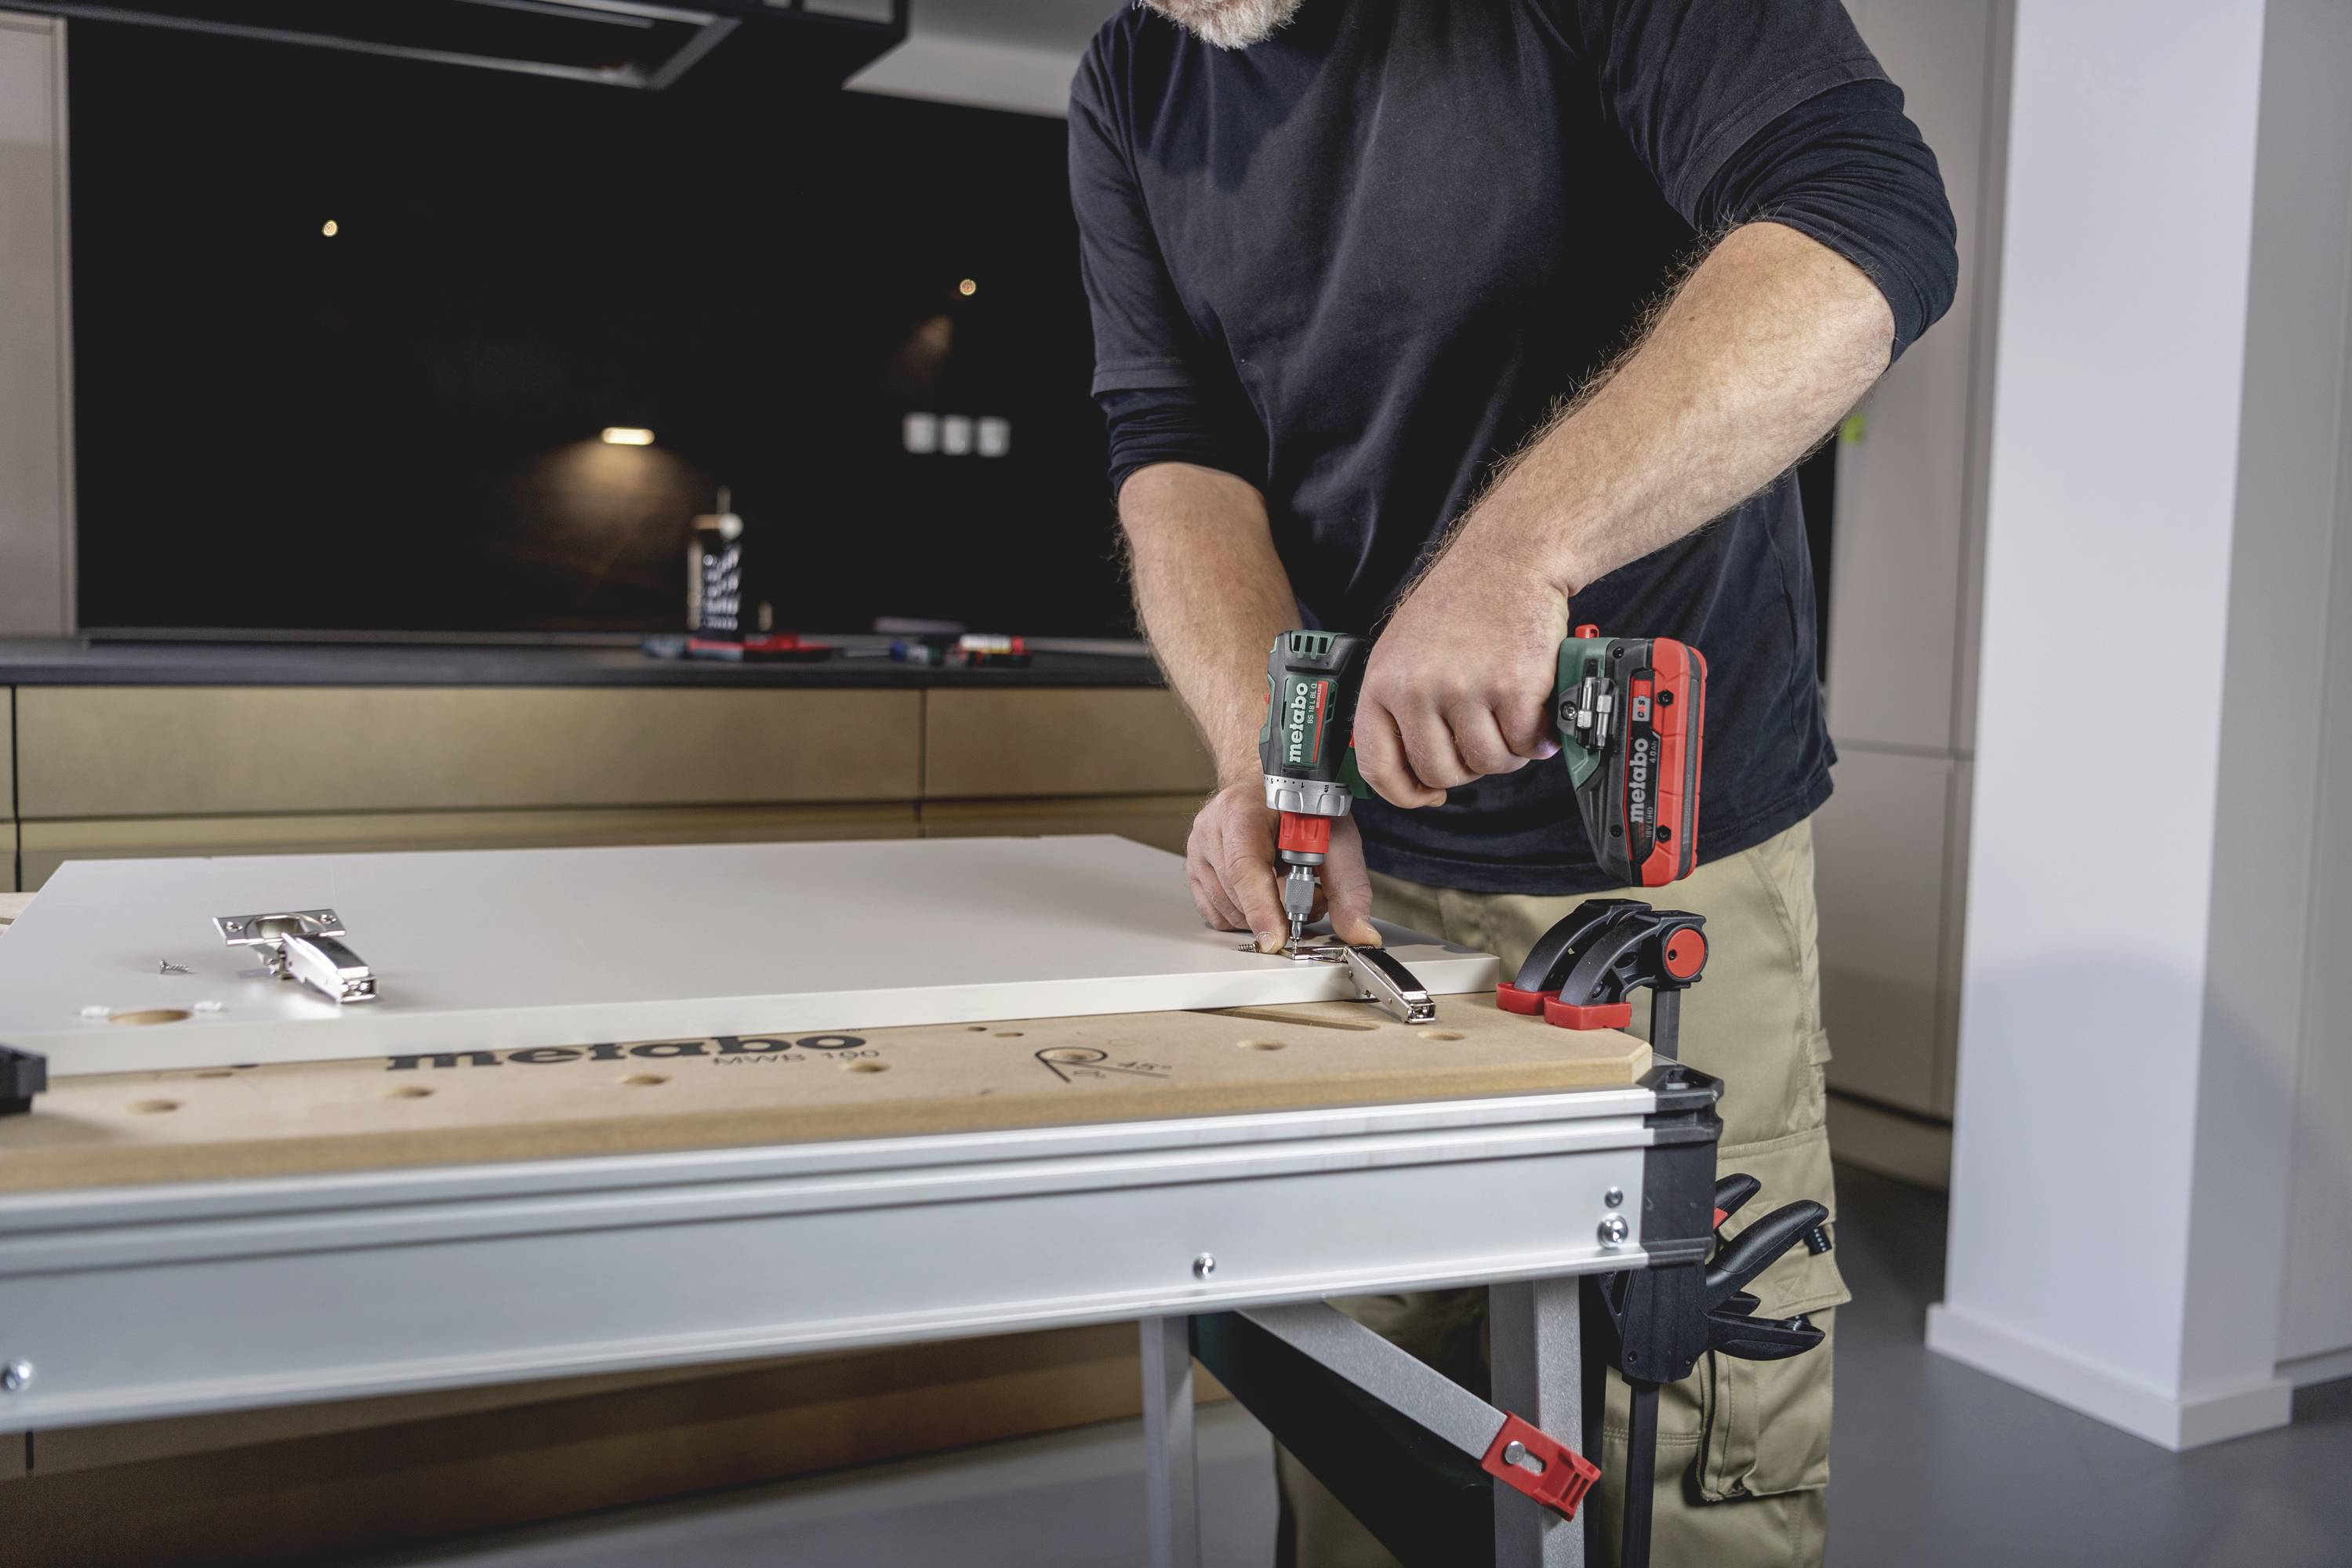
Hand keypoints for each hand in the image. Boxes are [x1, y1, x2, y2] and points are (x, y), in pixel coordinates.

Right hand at [1186, 780, 1381, 951]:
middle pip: (1239, 894)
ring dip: (1262, 915)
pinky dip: (1243, 917)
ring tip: (1285, 886)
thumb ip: (1349, 888)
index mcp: (1243, 811)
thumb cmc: (1300, 808)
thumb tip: (1360, 933)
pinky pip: (1216, 915)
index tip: (1276, 938)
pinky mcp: (1194, 870)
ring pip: (1228, 910)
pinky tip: (1263, 894)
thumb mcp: (1337, 839)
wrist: (1272, 790)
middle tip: (1310, 893)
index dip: (1262, 907)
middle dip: (1278, 910)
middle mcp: (1212, 828)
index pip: (1246, 867)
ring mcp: (1198, 850)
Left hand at [1354, 526, 1567, 807]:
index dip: (1406, 793)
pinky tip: (1536, 708)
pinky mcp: (1512, 688)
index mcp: (1382, 683)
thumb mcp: (1404, 651)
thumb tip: (1412, 771)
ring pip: (1487, 764)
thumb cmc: (1461, 602)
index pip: (1379, 766)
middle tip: (1486, 737)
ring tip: (1513, 717)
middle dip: (1470, 766)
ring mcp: (1463, 690)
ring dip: (1508, 750)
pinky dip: (1537, 735)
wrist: (1510, 557)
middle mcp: (1416, 689)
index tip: (1428, 794)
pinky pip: (1525, 744)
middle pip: (1441, 773)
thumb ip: (1401, 706)